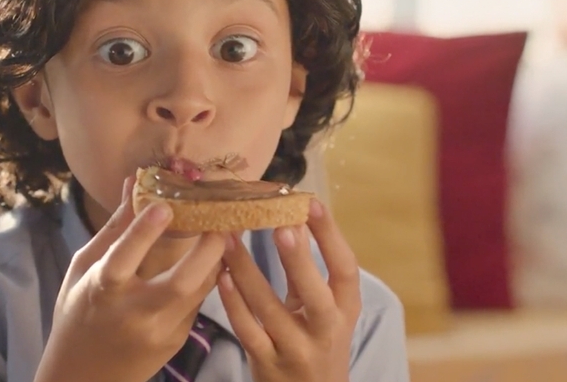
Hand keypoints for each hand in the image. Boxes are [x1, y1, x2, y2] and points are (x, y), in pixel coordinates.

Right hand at [34, 177, 226, 381]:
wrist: (84, 378)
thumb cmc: (78, 313)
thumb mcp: (84, 268)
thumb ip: (113, 229)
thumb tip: (135, 183)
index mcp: (102, 291)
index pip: (122, 259)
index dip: (143, 231)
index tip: (166, 204)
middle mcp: (134, 313)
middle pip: (181, 283)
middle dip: (209, 249)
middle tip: (223, 219)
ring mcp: (159, 331)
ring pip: (200, 292)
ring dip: (217, 260)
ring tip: (229, 230)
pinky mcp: (177, 341)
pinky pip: (198, 303)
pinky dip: (208, 279)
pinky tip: (215, 258)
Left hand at [218, 199, 361, 381]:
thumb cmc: (317, 342)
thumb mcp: (324, 310)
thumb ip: (309, 272)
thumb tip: (294, 219)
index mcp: (345, 310)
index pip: (345, 270)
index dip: (330, 236)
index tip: (312, 203)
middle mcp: (325, 331)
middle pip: (315, 294)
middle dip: (298, 259)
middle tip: (279, 225)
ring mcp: (295, 350)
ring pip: (270, 310)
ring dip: (247, 272)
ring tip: (228, 239)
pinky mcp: (267, 364)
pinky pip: (247, 330)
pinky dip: (233, 303)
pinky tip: (221, 276)